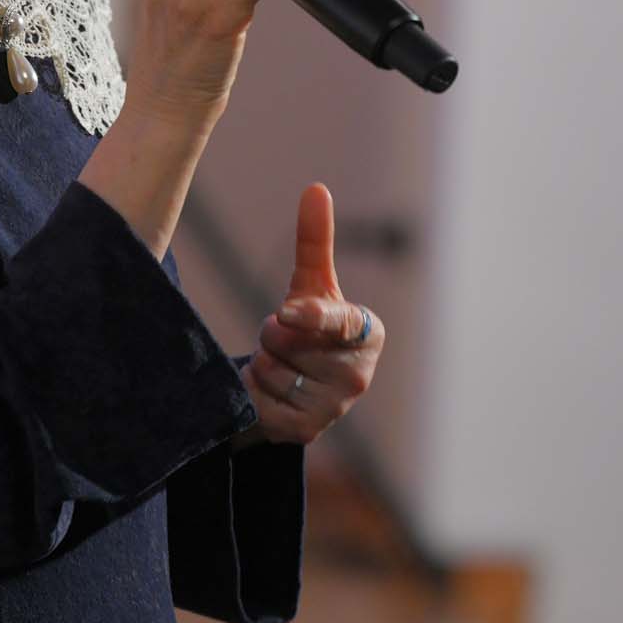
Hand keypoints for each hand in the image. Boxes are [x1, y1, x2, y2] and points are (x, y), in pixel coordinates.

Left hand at [237, 183, 384, 447]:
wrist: (298, 387)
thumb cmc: (311, 324)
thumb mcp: (310, 283)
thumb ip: (315, 240)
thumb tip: (316, 188)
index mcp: (369, 334)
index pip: (338, 321)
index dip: (310, 316)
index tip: (286, 312)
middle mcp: (359, 376)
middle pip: (287, 339)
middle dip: (275, 332)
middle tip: (288, 339)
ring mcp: (333, 409)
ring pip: (269, 368)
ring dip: (262, 362)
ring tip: (281, 366)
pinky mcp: (304, 433)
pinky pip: (258, 401)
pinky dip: (252, 391)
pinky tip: (270, 392)